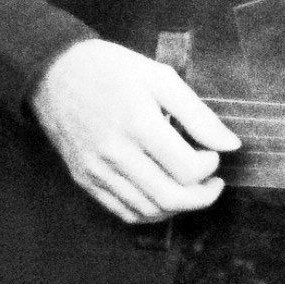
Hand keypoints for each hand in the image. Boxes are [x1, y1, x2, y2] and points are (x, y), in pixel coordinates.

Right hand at [30, 38, 240, 224]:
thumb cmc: (111, 70)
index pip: (187, 169)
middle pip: (171, 198)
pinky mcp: (85, 180)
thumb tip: (230, 144)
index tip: (212, 153)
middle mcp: (116, 154)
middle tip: (213, 183)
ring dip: (179, 207)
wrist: (54, 72)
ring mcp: (98, 171)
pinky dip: (151, 212)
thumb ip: (198, 115)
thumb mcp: (160, 78)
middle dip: (203, 197)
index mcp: (138, 124)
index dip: (210, 167)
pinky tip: (162, 195)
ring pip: (148, 211)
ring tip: (190, 188)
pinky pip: (123, 212)